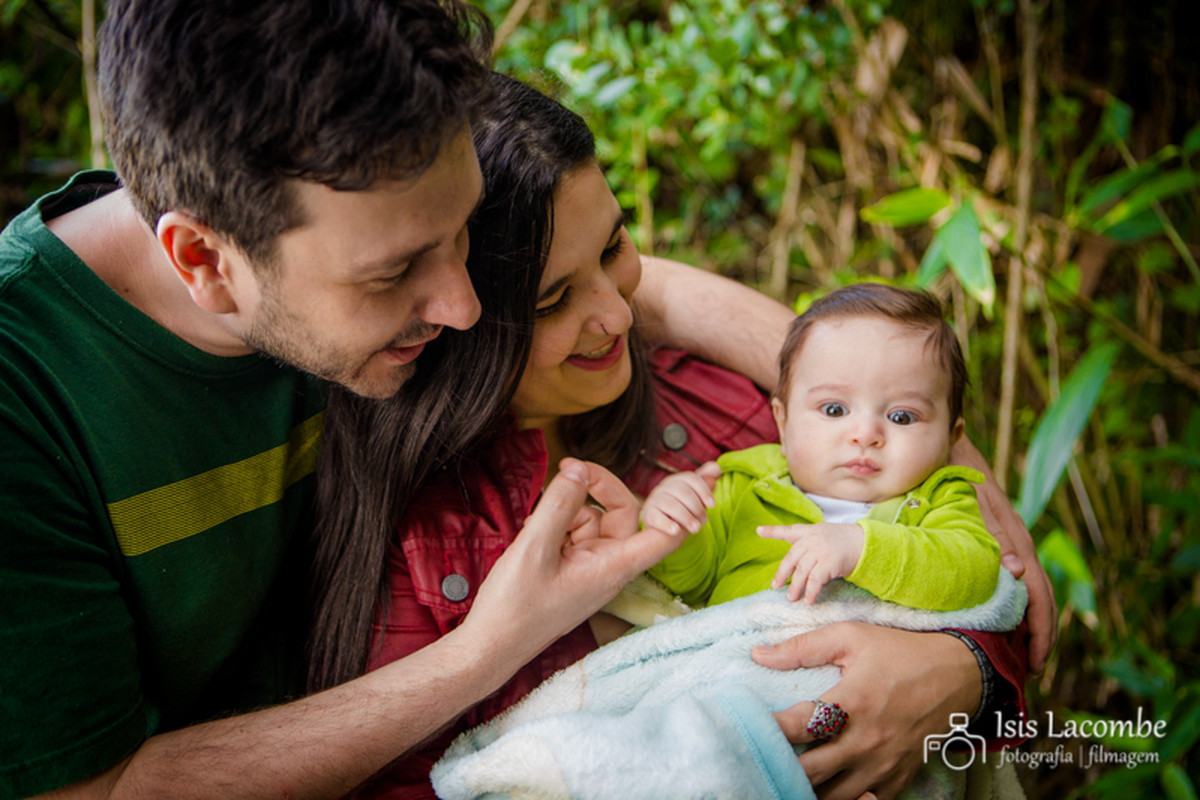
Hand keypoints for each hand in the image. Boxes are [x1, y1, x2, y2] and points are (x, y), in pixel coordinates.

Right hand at [461, 459, 683, 663]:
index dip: (684, 502)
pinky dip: (555, 525)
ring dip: (566, 510)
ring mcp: (592, 568)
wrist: (490, 646)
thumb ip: (560, 504)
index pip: (668, 534)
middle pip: (623, 513)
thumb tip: (579, 470)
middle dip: (594, 489)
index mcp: (614, 567)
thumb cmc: (515, 609)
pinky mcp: (574, 569)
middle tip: (567, 470)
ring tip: (535, 527)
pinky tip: (533, 535)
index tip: (699, 475)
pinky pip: (575, 533)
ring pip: (593, 519)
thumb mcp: (534, 547)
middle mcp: (610, 566)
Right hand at [639, 462, 720, 534]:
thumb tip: (717, 469)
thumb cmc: (681, 508)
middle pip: (683, 492)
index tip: (712, 505)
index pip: (691, 479)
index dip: (704, 491)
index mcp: (677, 480)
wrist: (661, 525)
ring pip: (671, 505)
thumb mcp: (694, 495)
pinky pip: (656, 517)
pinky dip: (667, 524)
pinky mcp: (648, 514)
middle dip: (697, 507)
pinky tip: (676, 530)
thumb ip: (705, 482)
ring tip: (696, 529)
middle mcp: (664, 487)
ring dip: (686, 518)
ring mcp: (654, 500)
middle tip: (704, 521)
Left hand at [753, 623, 980, 799]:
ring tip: (787, 772)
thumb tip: (758, 654)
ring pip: (833, 796)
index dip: (768, 730)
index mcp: (852, 703)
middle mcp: (866, 741)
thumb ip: (802, 647)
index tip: (747, 726)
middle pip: (810, 772)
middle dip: (781, 765)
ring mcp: (883, 765)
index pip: (797, 728)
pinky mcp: (897, 778)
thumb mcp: (851, 637)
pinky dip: (840, 797)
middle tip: (762, 755)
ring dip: (807, 786)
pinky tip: (824, 785)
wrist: (958, 677)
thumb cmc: (900, 653)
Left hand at [757, 522, 863, 602]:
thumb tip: (798, 560)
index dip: (773, 531)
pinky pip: (815, 580)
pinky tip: (809, 601)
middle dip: (782, 573)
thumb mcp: (826, 536)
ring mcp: (820, 550)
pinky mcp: (829, 562)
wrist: (868, 544)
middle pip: (791, 558)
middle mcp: (812, 539)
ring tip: (791, 598)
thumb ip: (811, 543)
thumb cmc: (848, 542)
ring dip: (795, 587)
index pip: (789, 530)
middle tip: (775, 586)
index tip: (758, 531)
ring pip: (801, 572)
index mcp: (810, 531)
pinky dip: (810, 592)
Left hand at [950, 437, 1057, 671]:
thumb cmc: (951, 464)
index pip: (1035, 586)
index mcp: (1009, 533)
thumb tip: (1019, 570)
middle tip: (1033, 666)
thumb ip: (992, 530)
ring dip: (1031, 619)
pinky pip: (1014, 570)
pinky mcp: (996, 530)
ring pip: (1029, 583)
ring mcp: (1006, 533)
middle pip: (1038, 590)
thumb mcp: (969, 497)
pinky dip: (1017, 598)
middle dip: (1040, 630)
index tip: (1035, 654)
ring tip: (1025, 654)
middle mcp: (1013, 535)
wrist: (949, 435)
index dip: (1038, 622)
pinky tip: (1009, 619)